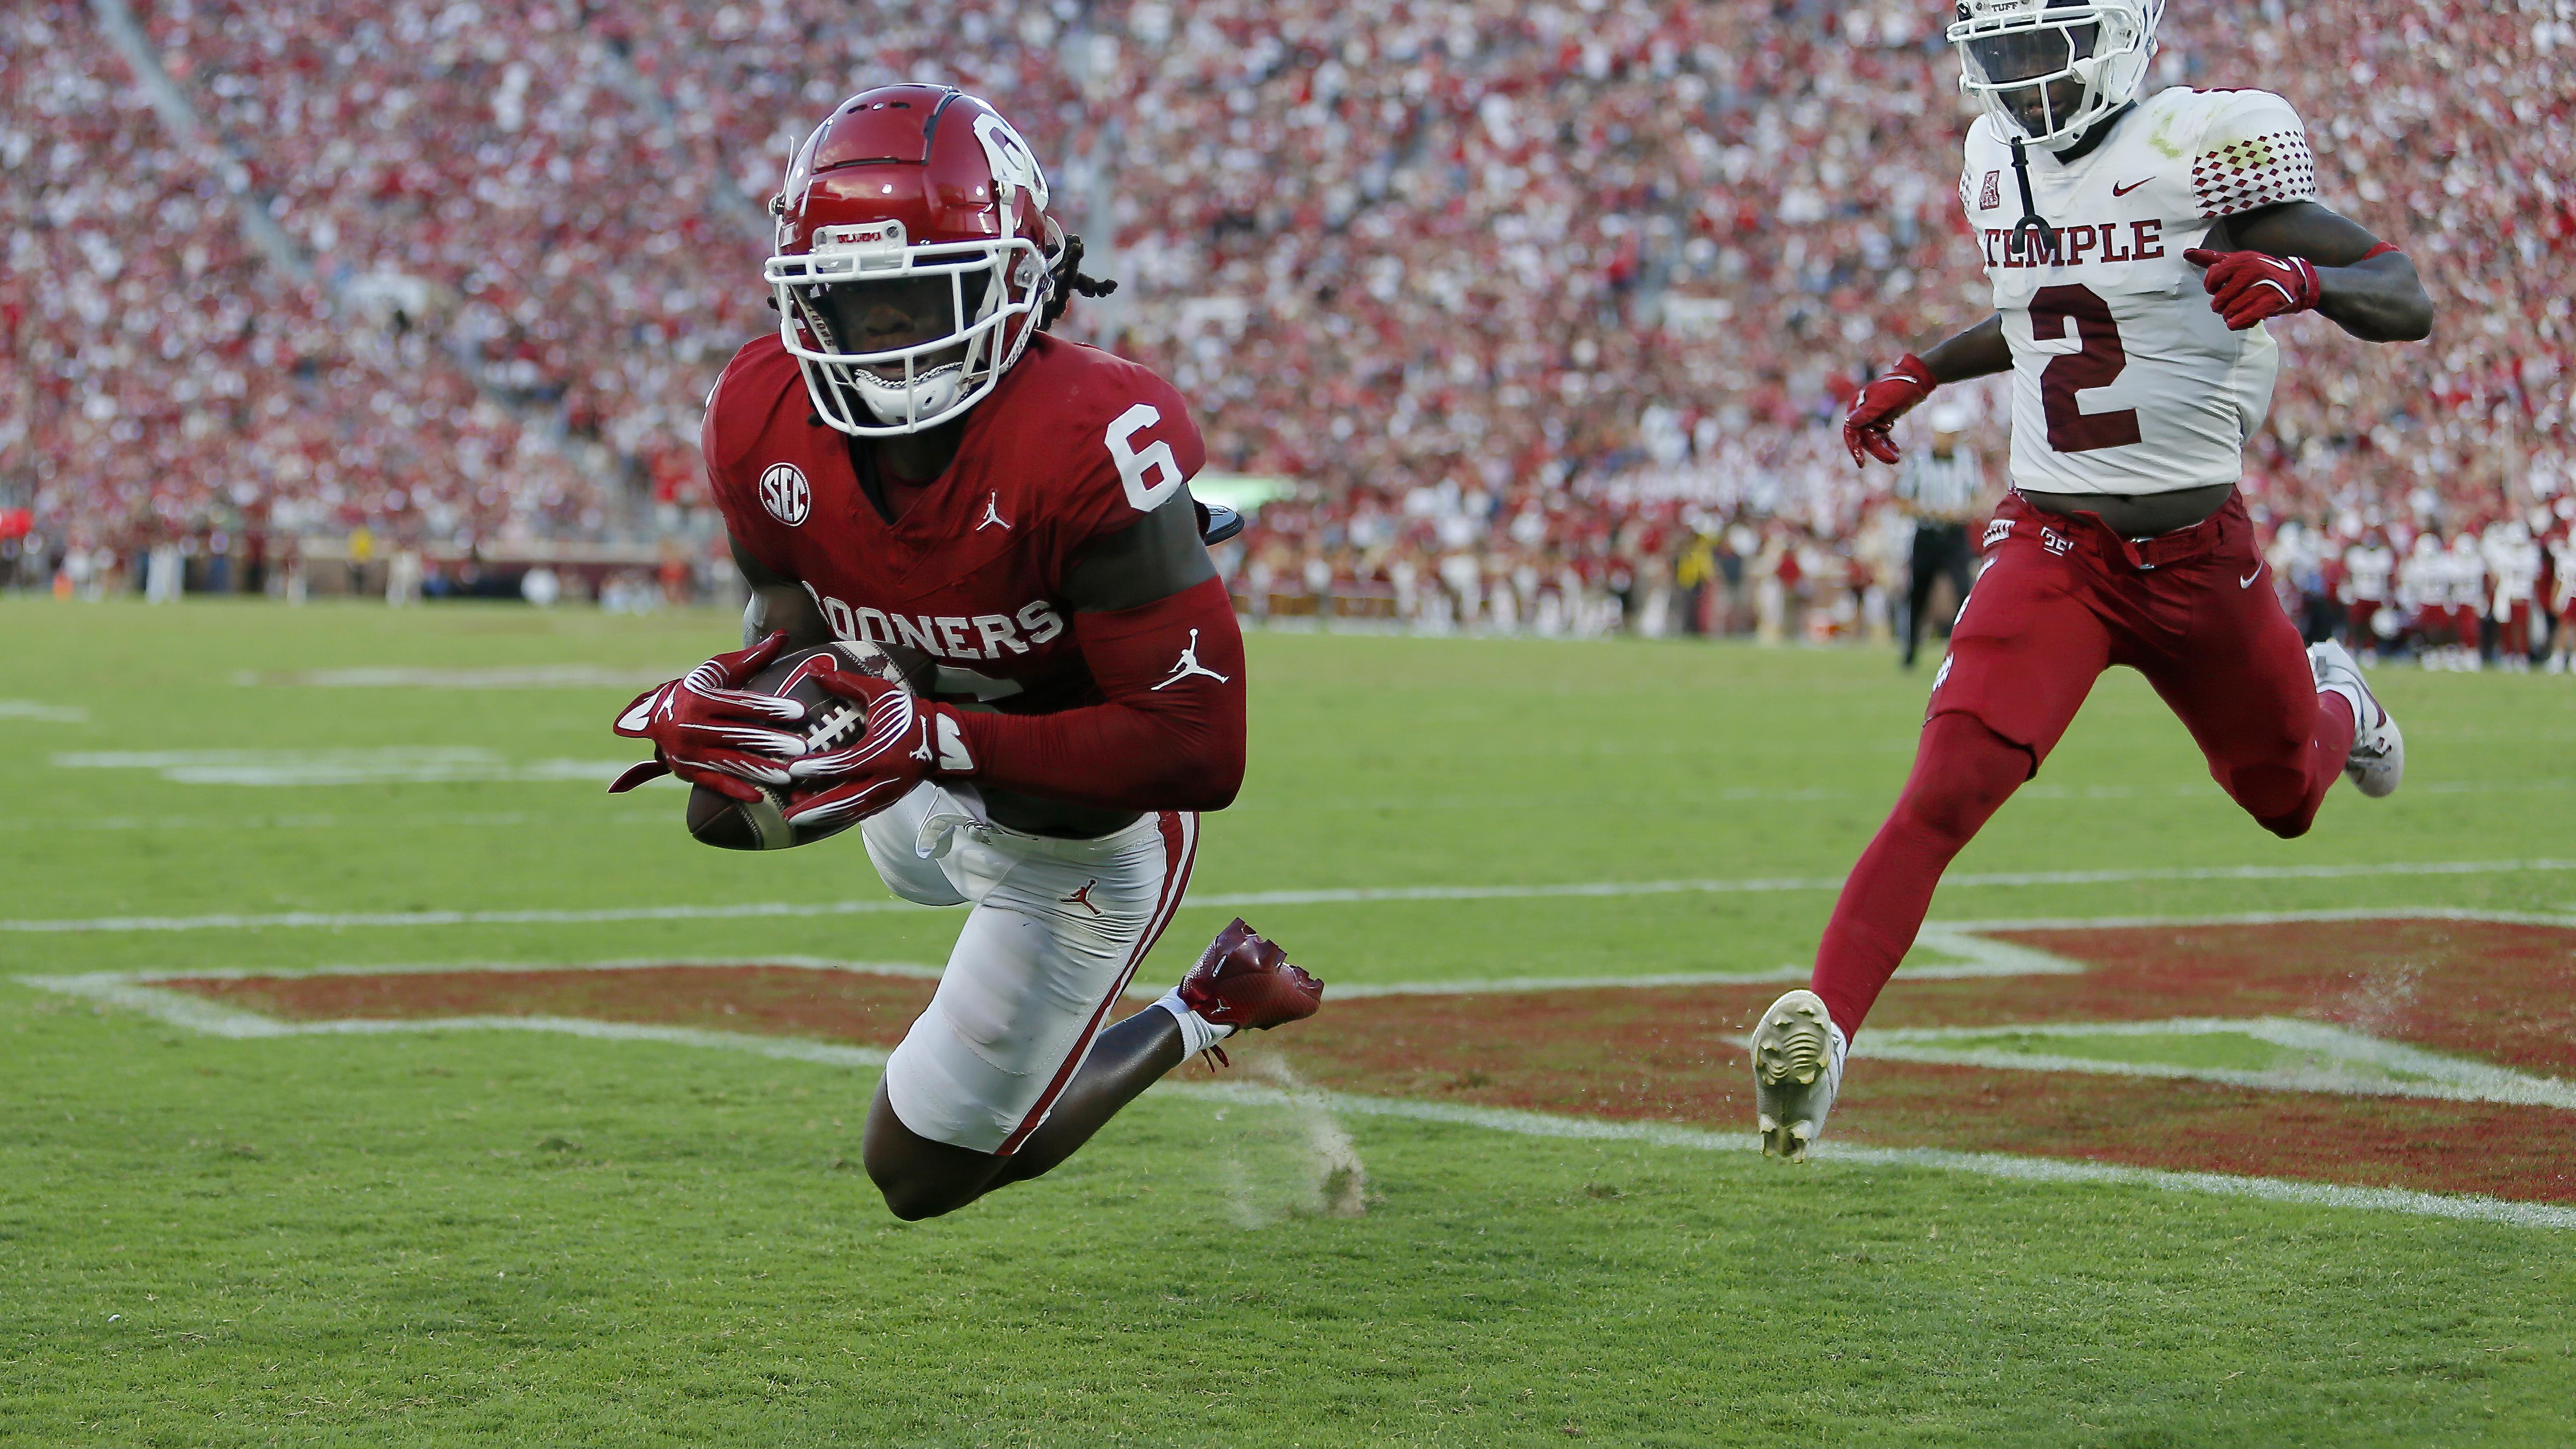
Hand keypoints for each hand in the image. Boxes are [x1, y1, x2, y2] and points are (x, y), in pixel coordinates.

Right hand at [608, 632, 804, 802]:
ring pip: (730, 762)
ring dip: (760, 769)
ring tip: (789, 774)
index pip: (742, 704)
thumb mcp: (720, 670)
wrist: (653, 715)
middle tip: (802, 748)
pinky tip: (759, 796)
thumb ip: (753, 657)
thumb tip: (784, 634)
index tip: (799, 712)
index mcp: (700, 697)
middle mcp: (691, 725)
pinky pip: (714, 783)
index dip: (771, 708)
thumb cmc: (698, 688)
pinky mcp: (686, 771)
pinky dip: (736, 790)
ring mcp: (688, 751)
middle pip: (738, 735)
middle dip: (771, 742)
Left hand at [775, 666, 932, 831]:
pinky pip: (860, 814)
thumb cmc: (907, 713)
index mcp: (882, 752)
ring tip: (796, 815)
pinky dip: (838, 816)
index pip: (844, 765)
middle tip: (786, 812)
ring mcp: (888, 794)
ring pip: (851, 811)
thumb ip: (845, 682)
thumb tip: (813, 667)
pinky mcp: (889, 801)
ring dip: (822, 815)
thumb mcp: (879, 693)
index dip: (817, 768)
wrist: (940, 738)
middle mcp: (885, 779)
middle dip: (814, 807)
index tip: (792, 769)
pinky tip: (818, 815)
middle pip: (845, 799)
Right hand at [1842, 354, 1935, 466]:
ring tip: (1897, 457)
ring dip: (1884, 450)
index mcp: (1857, 405)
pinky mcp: (1881, 420)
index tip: (1861, 463)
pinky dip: (1887, 445)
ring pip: (1873, 440)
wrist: (1917, 380)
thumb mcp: (1884, 400)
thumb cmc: (1900, 387)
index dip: (1854, 447)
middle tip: (1894, 459)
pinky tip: (1896, 451)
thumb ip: (1867, 412)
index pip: (1851, 430)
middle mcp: (1861, 412)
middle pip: (1864, 438)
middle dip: (1878, 450)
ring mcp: (1871, 417)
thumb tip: (1849, 423)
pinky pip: (1880, 437)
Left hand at [2184, 247, 2320, 329]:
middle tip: (2227, 305)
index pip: (2213, 277)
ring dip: (2229, 316)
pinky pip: (2244, 318)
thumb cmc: (2260, 272)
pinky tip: (2237, 321)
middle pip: (2220, 298)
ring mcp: (2263, 286)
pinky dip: (2237, 323)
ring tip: (2234, 313)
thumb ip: (2213, 259)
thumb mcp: (2238, 261)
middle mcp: (2253, 270)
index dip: (2211, 287)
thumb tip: (2187, 253)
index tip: (2217, 289)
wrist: (2297, 281)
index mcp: (2242, 260)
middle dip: (2220, 306)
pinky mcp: (2272, 302)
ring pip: (2230, 311)